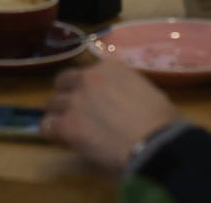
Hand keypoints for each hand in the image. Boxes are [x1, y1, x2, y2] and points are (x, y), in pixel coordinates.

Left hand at [41, 61, 181, 173]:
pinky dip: (52, 133)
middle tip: (75, 112)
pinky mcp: (67, 124)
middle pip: (64, 82)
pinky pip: (48, 126)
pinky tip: (61, 141)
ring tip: (66, 129)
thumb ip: (129, 90)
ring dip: (59, 114)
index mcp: (112, 67)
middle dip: (67, 95)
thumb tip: (128, 104)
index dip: (87, 87)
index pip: (88, 72)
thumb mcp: (148, 93)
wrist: (154, 143)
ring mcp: (76, 100)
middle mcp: (89, 78)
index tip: (92, 99)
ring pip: (53, 103)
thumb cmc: (162, 122)